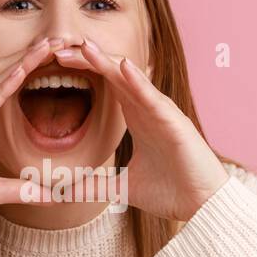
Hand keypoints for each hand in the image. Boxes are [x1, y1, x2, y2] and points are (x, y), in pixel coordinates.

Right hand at [0, 38, 60, 237]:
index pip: (7, 85)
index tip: (58, 54)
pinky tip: (21, 71)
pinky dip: (3, 86)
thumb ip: (21, 190)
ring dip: (22, 61)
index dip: (30, 67)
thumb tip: (51, 196)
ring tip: (47, 45)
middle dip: (31, 55)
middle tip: (60, 38)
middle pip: (2, 73)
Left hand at [55, 38, 228, 221]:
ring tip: (84, 48)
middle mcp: (149, 109)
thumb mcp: (122, 188)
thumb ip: (94, 186)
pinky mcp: (175, 124)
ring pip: (132, 80)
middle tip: (56, 50)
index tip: (54, 62)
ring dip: (108, 63)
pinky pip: (154, 99)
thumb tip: (63, 192)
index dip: (84, 69)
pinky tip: (123, 67)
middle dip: (88, 60)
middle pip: (116, 74)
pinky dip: (139, 83)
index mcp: (138, 118)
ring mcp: (163, 114)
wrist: (202, 207)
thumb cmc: (171, 191)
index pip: (108, 84)